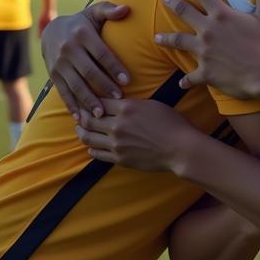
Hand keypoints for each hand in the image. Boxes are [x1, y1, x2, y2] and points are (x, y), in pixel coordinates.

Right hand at [41, 3, 130, 118]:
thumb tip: (127, 9)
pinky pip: (63, 92)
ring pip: (75, 85)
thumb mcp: (94, 13)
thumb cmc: (82, 22)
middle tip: (119, 98)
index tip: (127, 80)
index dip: (114, 67)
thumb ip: (110, 10)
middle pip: (88, 71)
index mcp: (82, 34)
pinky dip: (71, 106)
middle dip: (103, 86)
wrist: (51, 30)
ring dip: (88, 100)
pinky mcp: (53, 75)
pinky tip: (81, 118)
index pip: (101, 53)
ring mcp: (59, 64)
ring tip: (101, 114)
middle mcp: (68, 49)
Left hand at [76, 98, 198, 173]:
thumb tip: (118, 104)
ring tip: (80, 129)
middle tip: (78, 114)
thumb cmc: (172, 123)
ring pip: (88, 137)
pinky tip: (91, 146)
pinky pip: (97, 154)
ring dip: (81, 132)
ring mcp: (116, 144)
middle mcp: (117, 125)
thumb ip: (132, 104)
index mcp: (126, 108)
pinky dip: (91, 149)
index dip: (89, 100)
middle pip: (88, 119)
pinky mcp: (119, 159)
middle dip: (80, 116)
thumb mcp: (152, 105)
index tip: (86, 100)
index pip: (98, 102)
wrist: (180, 148)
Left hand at [156, 0, 259, 100]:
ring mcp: (203, 52)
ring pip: (179, 42)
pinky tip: (181, 83)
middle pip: (185, 13)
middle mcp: (208, 31)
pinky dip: (186, 80)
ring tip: (157, 38)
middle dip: (173, 3)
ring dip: (167, 38)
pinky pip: (191, 77)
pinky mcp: (205, 72)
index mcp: (221, 15)